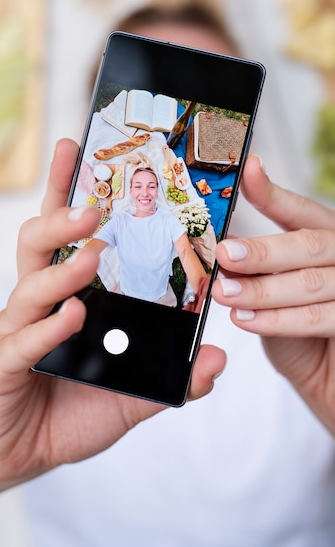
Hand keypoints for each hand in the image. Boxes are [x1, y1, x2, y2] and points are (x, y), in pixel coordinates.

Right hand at [0, 138, 226, 484]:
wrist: (31, 453)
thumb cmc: (77, 408)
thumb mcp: (135, 390)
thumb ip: (173, 374)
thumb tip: (219, 356)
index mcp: (64, 294)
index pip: (62, 234)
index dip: (63, 191)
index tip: (72, 148)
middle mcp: (35, 304)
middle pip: (37, 245)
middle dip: (60, 219)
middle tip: (90, 209)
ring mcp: (13, 333)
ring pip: (29, 287)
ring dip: (61, 271)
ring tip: (91, 259)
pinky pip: (19, 343)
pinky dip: (47, 328)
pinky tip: (70, 317)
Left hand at [212, 155, 334, 434]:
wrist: (325, 375)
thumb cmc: (298, 329)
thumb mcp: (272, 289)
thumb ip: (254, 269)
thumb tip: (221, 252)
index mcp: (324, 237)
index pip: (299, 210)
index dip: (272, 193)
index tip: (247, 171)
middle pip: (306, 244)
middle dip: (261, 251)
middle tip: (224, 256)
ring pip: (308, 283)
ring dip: (261, 289)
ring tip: (224, 294)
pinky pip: (317, 317)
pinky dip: (277, 319)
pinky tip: (245, 318)